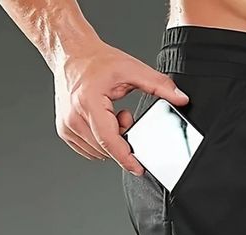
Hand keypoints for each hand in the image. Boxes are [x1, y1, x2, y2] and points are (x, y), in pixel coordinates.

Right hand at [51, 38, 188, 174]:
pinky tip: (102, 121)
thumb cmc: (96, 61)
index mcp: (89, 102)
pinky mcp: (64, 130)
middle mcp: (74, 116)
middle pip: (106, 149)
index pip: (110, 141)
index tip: (138, 169)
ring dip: (111, 141)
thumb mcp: (132, 69)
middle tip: (124, 115)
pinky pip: (89, 150)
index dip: (126, 158)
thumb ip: (159, 85)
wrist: (70, 54)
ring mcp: (66, 125)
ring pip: (98, 152)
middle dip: (123, 140)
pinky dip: (100, 142)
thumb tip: (181, 99)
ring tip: (111, 116)